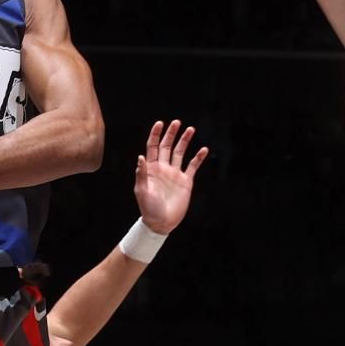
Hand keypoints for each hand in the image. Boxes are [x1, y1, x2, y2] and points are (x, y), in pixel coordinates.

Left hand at [134, 120, 207, 234]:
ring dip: (185, 141)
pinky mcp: (186, 181)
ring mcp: (175, 174)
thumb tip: (141, 157)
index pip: (153, 147)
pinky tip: (203, 149)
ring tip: (190, 129)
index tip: (160, 123)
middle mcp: (163, 168)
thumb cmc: (148, 208)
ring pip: (180, 153)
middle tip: (177, 122)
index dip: (156, 135)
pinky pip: (193, 166)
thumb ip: (141, 174)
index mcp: (151, 168)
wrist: (161, 223)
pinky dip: (198, 158)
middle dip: (171, 134)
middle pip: (167, 146)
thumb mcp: (141, 191)